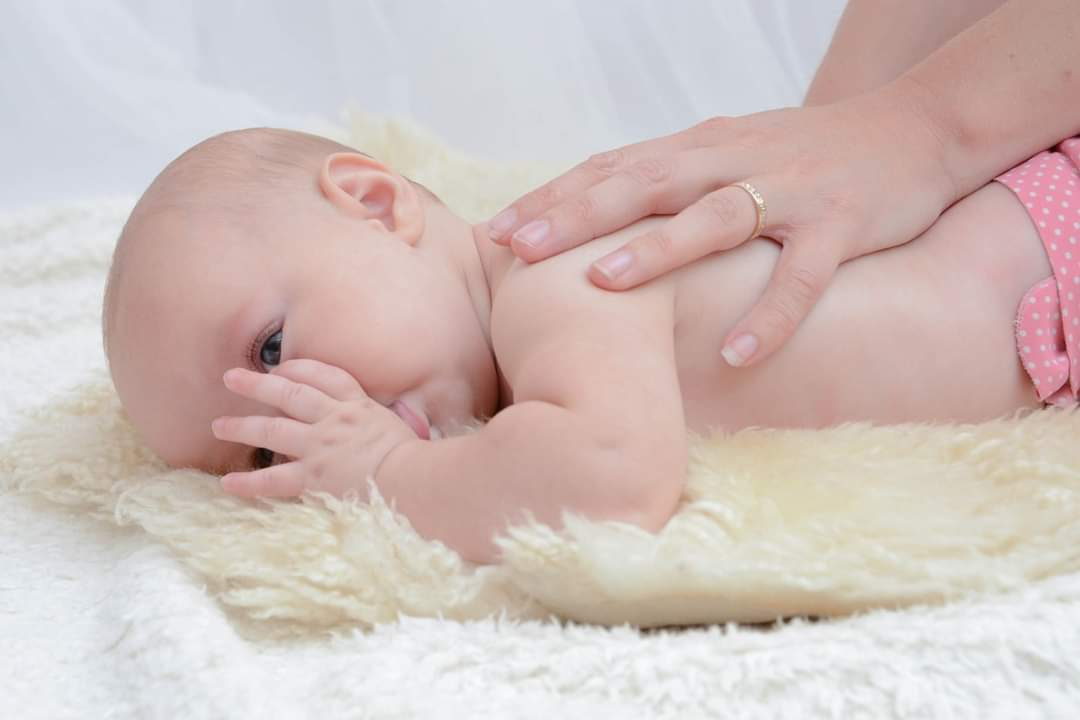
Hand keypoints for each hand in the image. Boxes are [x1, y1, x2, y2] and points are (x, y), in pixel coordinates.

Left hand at [210, 359, 417, 498]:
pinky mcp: (312, 477)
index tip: (281, 367)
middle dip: (257, 385)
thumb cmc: (417, 456)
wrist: (412, 479)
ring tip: (218, 425)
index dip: (300, 369)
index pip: (325, 377)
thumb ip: (399, 418)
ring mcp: (319, 447)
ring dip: (242, 426)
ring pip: (272, 430)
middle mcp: (333, 420)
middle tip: (231, 378)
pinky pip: (273, 479)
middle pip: (289, 395)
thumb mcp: (407, 427)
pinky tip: (227, 483)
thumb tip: (411, 415)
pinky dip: (248, 482)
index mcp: (358, 406)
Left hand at [487, 79, 957, 366]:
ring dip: (655, 250)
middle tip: (517, 251)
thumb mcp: (726, 154)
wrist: (914, 129)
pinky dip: (772, 313)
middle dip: (575, 216)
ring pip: (713, 218)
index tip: (497, 233)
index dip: (553, 198)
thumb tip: (595, 221)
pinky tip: (737, 353)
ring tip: (600, 283)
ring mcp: (788, 190)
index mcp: (698, 148)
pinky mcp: (842, 223)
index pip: (611, 168)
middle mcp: (733, 162)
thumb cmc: (802, 153)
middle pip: (642, 184)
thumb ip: (668, 180)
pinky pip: (803, 273)